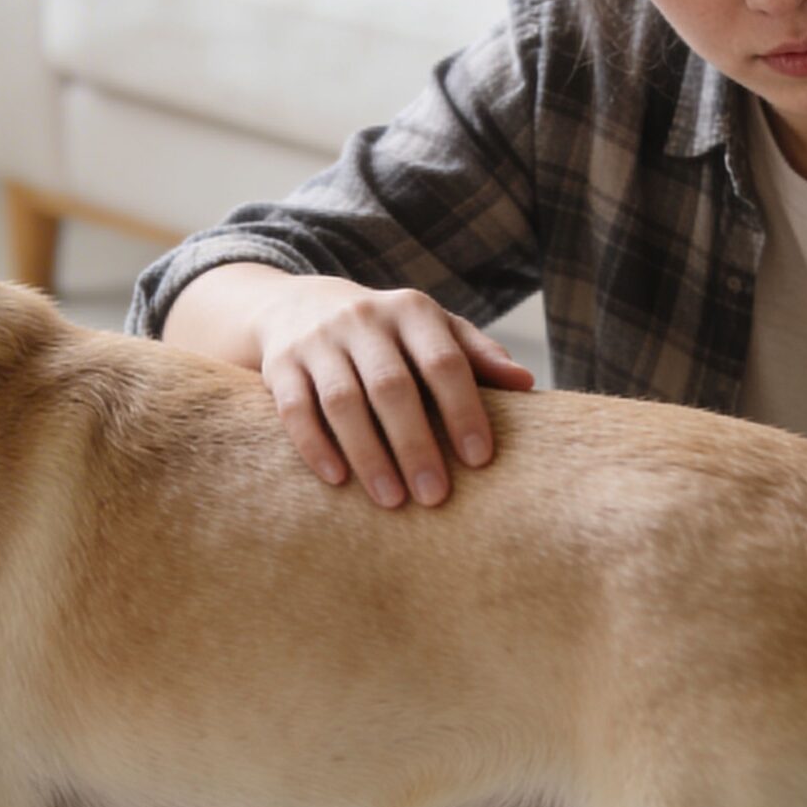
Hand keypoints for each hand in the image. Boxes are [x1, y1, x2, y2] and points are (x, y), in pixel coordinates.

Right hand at [251, 277, 534, 507]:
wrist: (298, 306)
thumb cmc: (387, 334)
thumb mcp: (433, 331)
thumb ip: (476, 356)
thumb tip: (526, 385)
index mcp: (412, 311)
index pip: (444, 361)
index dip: (463, 410)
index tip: (480, 460)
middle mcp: (363, 320)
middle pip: (391, 387)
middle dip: (415, 445)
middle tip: (435, 496)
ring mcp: (317, 341)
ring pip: (342, 401)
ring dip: (368, 454)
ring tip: (392, 501)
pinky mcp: (280, 364)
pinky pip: (295, 409)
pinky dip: (315, 446)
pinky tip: (337, 480)